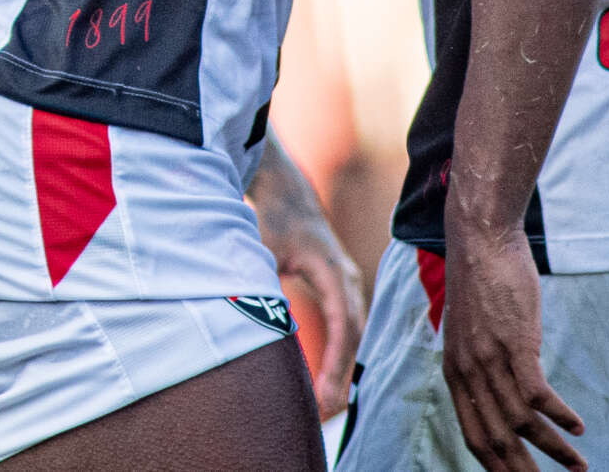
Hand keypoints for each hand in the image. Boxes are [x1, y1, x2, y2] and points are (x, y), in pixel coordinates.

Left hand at [258, 190, 367, 416]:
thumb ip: (262, 286)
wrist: (288, 195)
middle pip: (353, 335)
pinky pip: (347, 328)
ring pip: (353, 335)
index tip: (324, 393)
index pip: (342, 325)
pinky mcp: (341, 290)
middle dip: (341, 375)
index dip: (335, 361)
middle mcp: (348, 279)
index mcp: (333, 271)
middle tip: (323, 412)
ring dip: (342, 369)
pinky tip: (328, 381)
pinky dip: (340, 355)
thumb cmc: (275, 221)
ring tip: (325, 406)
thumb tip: (254, 323)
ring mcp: (348, 284)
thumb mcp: (264, 251)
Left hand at [442, 226, 583, 471]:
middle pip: (496, 441)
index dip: (496, 466)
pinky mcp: (515, 343)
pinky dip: (560, 417)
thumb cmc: (481, 279)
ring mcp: (491, 360)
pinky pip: (538, 396)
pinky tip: (578, 427)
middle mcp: (469, 373)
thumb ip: (483, 361)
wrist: (480, 238)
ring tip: (578, 468)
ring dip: (554, 451)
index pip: (473, 436)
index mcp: (455, 374)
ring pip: (522, 424)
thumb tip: (505, 383)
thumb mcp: (472, 329)